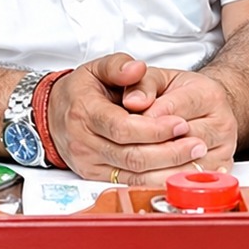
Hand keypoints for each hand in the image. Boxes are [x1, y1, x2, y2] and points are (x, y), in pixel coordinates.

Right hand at [46, 53, 210, 183]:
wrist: (51, 115)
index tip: (181, 123)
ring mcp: (88, 163)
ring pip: (131, 175)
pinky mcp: (94, 177)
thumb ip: (119, 65)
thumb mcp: (96, 68)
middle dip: (168, 152)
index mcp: (85, 112)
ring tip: (194, 160)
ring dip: (166, 170)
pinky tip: (175, 174)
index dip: (155, 128)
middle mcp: (84, 142)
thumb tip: (137, 67)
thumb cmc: (80, 90)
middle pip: (131, 155)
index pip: (123, 127)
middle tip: (197, 144)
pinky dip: (153, 181)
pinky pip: (127, 183)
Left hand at [123, 67, 237, 172]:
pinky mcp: (220, 171)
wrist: (207, 107)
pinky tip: (149, 174)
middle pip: (182, 143)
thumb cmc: (182, 93)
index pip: (173, 110)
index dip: (144, 119)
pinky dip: (166, 181)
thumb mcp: (161, 78)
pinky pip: (190, 183)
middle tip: (124, 145)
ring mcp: (224, 150)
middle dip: (147, 145)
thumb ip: (143, 84)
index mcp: (208, 95)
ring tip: (133, 161)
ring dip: (155, 167)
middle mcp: (223, 123)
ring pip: (185, 167)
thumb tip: (132, 102)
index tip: (125, 122)